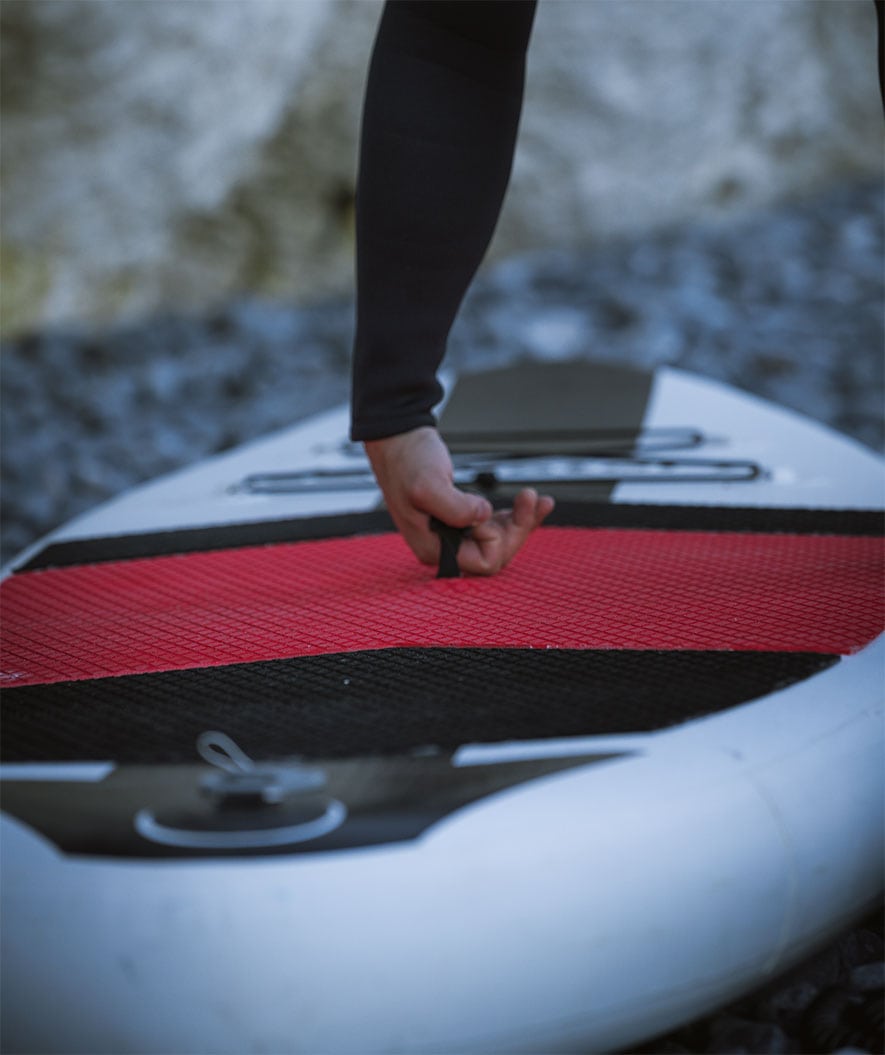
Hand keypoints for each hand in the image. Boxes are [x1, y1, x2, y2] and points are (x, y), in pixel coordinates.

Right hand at [364, 426, 554, 574]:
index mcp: (434, 547)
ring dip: (522, 520)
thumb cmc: (407, 461)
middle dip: (518, 528)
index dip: (496, 539)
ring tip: (535, 498)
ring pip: (500, 540)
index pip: (482, 563)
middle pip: (496, 553)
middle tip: (530, 498)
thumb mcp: (428, 485)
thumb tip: (483, 517)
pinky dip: (517, 514)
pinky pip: (496, 526)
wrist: (399, 439)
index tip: (491, 510)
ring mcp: (454, 533)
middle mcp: (444, 546)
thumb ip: (455, 508)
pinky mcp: (463, 518)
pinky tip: (532, 501)